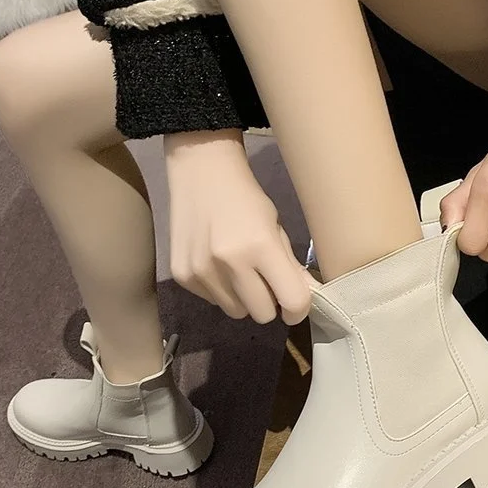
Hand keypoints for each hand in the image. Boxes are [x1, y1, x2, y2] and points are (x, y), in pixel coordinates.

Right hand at [165, 130, 311, 324]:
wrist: (199, 172)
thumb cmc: (245, 198)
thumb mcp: (275, 227)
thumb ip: (290, 266)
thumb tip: (305, 298)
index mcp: (261, 246)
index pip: (292, 301)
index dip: (298, 310)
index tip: (295, 305)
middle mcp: (229, 263)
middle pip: (262, 315)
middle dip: (269, 302)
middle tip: (265, 280)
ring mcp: (202, 272)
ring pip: (236, 312)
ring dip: (243, 299)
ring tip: (237, 269)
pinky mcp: (181, 276)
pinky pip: (213, 301)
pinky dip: (220, 290)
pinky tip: (215, 263)